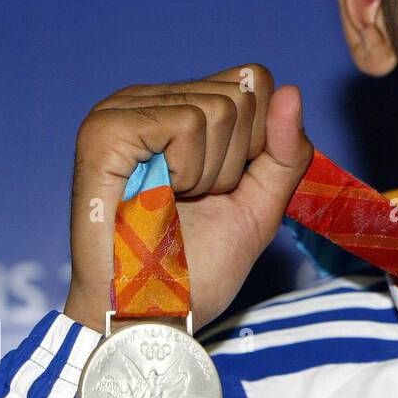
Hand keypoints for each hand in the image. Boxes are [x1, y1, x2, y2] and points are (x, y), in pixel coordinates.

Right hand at [64, 63, 313, 331]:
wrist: (151, 316)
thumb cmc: (196, 269)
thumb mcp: (260, 204)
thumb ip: (285, 151)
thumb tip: (292, 92)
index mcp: (178, 108)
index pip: (256, 81)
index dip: (260, 142)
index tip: (223, 188)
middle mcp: (147, 101)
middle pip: (243, 93)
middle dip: (237, 161)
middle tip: (194, 200)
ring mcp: (121, 111)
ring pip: (221, 108)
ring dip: (212, 173)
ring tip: (173, 202)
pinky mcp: (105, 130)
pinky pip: (188, 123)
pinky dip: (189, 171)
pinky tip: (159, 196)